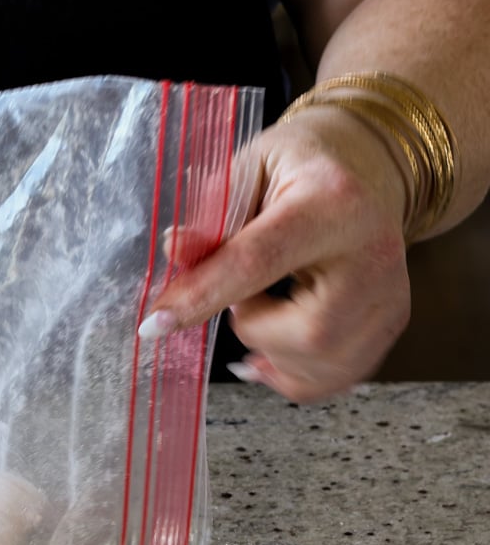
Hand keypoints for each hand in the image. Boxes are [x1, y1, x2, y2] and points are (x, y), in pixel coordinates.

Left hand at [142, 104, 412, 403]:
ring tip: (266, 306)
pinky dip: (292, 373)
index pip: (259, 261)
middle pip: (306, 331)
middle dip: (252, 325)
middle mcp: (373, 253)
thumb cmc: (297, 167)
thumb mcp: (247, 171)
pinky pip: (335, 377)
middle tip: (244, 292)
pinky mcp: (391, 323)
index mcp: (332, 203)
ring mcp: (389, 294)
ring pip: (320, 361)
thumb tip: (174, 250)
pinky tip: (273, 349)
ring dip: (271, 348)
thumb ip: (210, 216)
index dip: (203, 296)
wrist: (364, 167)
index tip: (153, 325)